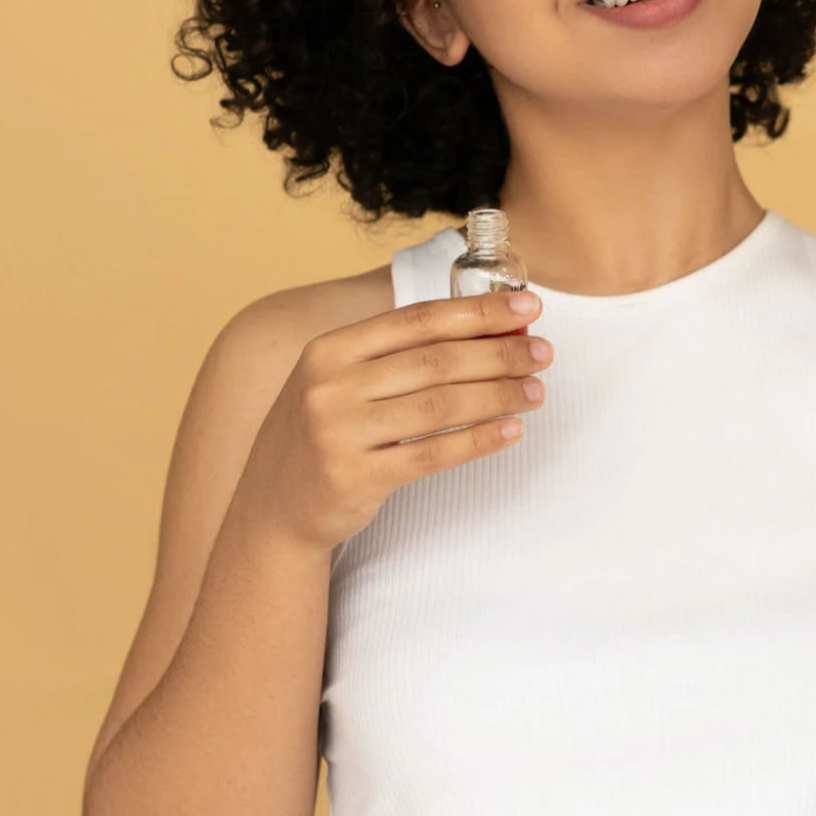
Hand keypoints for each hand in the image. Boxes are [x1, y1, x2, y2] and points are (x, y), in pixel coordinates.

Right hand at [239, 290, 550, 549]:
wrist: (272, 506)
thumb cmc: (326, 433)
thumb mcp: (343, 381)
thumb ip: (403, 356)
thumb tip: (494, 332)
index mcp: (331, 348)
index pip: (419, 319)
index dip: (479, 312)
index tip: (528, 310)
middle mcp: (331, 385)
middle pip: (436, 360)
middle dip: (499, 354)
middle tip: (543, 354)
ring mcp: (339, 432)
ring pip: (440, 406)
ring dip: (498, 396)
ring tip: (535, 392)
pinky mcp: (354, 477)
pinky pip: (432, 454)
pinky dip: (479, 440)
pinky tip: (510, 431)